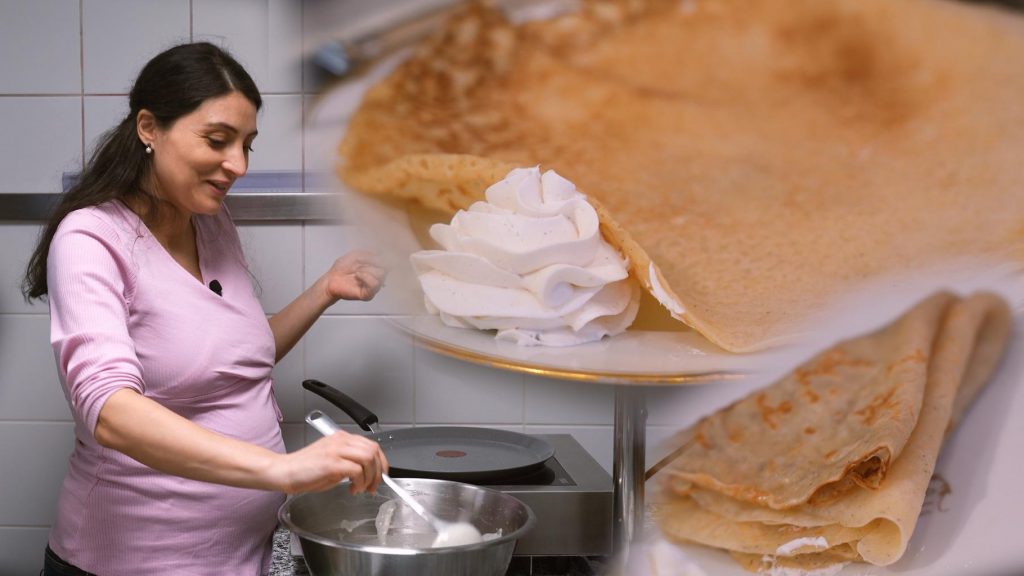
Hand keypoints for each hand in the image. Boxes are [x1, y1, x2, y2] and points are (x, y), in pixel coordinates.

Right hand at [270, 430, 387, 494]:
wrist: (284, 471)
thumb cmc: (305, 470)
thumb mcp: (333, 461)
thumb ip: (350, 462)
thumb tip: (367, 473)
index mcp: (342, 438)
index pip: (372, 445)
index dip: (381, 462)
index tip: (381, 475)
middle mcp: (340, 440)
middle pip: (373, 451)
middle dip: (378, 472)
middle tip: (374, 486)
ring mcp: (336, 450)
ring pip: (368, 458)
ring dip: (370, 477)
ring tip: (362, 488)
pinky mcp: (331, 462)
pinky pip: (356, 470)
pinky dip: (359, 483)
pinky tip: (352, 489)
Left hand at [322, 250, 386, 302]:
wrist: (331, 279)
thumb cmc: (342, 268)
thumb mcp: (356, 255)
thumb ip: (370, 253)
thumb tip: (382, 251)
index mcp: (375, 268)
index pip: (387, 262)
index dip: (383, 257)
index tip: (376, 253)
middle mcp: (376, 278)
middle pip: (385, 268)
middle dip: (372, 262)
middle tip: (360, 262)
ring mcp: (373, 287)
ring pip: (381, 275)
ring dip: (368, 269)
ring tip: (357, 271)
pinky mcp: (368, 295)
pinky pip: (375, 285)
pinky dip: (366, 277)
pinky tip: (358, 275)